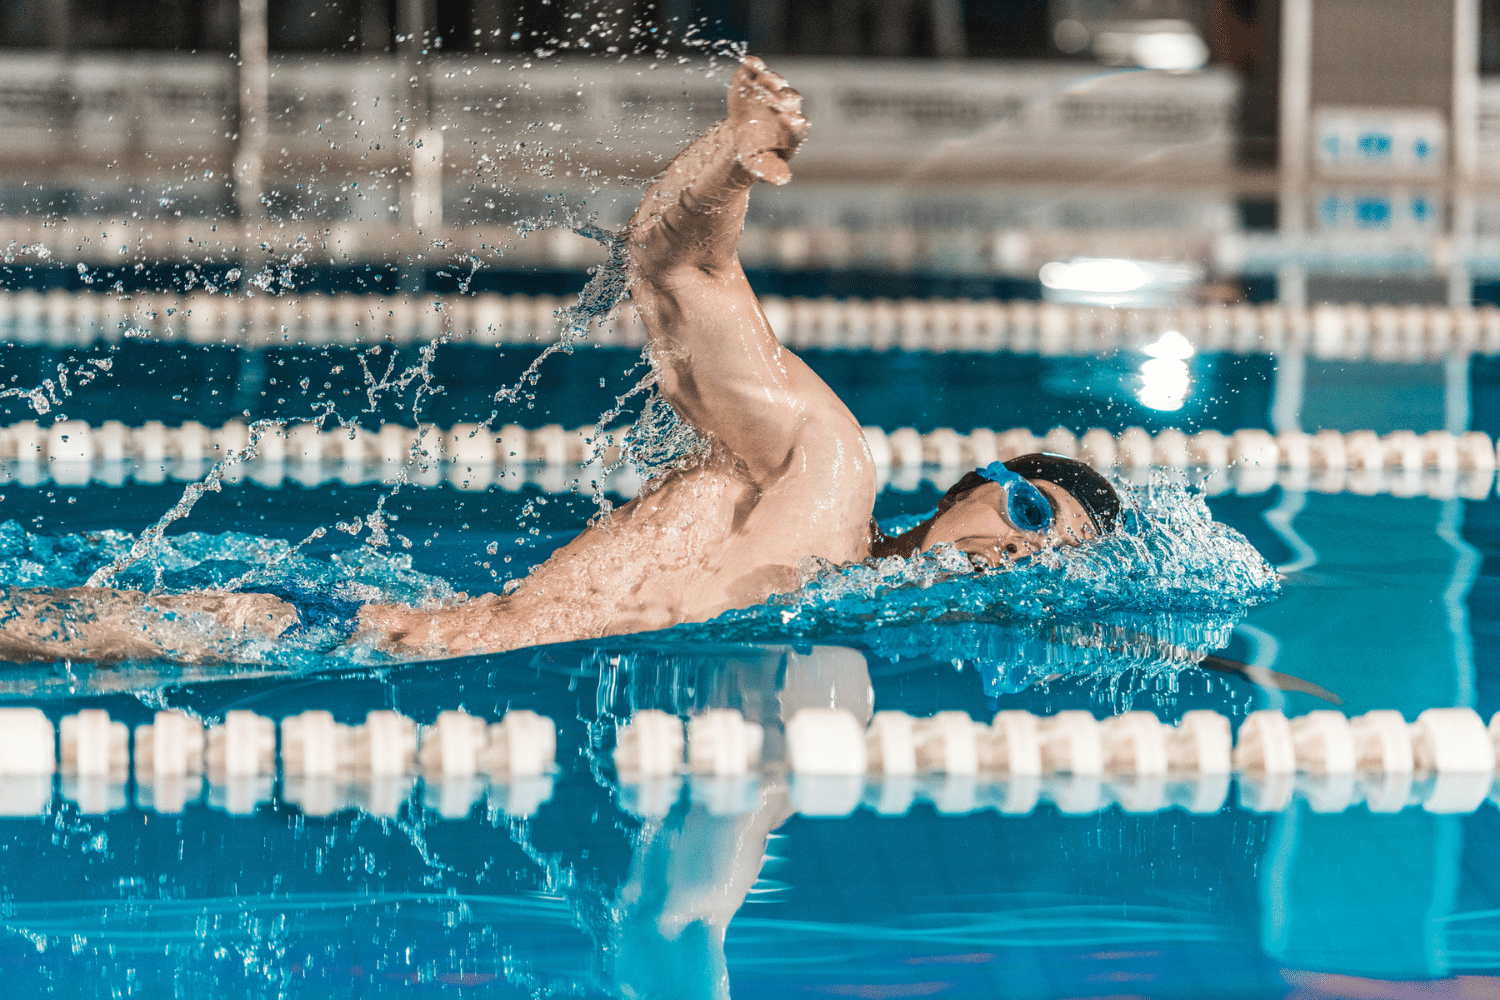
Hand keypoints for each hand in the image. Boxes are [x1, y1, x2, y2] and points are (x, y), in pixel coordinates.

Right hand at [726, 56, 809, 185]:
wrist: (739, 139)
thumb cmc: (756, 156)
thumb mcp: (762, 167)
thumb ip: (772, 172)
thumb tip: (782, 180)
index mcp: (793, 131)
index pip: (799, 126)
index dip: (795, 123)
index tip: (789, 120)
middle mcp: (787, 108)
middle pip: (791, 99)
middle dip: (784, 97)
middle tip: (776, 97)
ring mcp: (771, 92)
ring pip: (776, 82)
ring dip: (771, 79)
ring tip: (763, 77)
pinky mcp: (754, 81)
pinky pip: (755, 71)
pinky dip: (751, 66)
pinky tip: (747, 63)